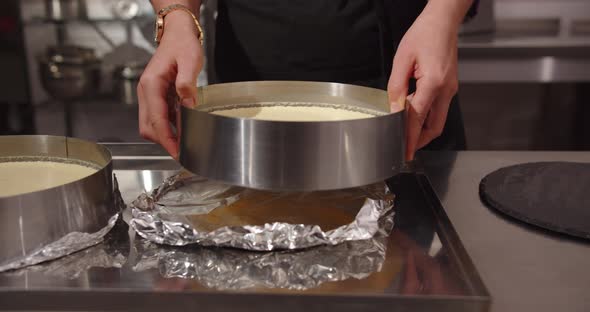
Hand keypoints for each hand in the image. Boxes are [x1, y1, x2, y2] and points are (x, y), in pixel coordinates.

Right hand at [138, 11, 202, 157]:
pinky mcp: (155, 96)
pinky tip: (182, 129)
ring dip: (166, 135)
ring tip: (184, 143)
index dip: (167, 139)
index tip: (177, 152)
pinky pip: (158, 117)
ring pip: (151, 124)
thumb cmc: (182, 45)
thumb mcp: (190, 60)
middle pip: (149, 127)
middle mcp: (146, 91)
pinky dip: (168, 126)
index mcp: (151, 85)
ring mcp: (148, 95)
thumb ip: (187, 82)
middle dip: (164, 142)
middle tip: (182, 152)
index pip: (156, 120)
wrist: (177, 34)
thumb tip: (188, 103)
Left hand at [388, 0, 469, 159]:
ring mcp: (450, 88)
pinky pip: (438, 107)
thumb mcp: (402, 59)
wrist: (443, 21)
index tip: (404, 151)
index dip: (410, 137)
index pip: (419, 118)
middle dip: (420, 140)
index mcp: (434, 83)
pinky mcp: (449, 86)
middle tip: (405, 148)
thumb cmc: (424, 34)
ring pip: (438, 118)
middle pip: (435, 126)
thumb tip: (393, 109)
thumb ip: (396, 87)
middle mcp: (446, 89)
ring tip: (405, 130)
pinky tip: (412, 111)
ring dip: (422, 128)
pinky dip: (426, 115)